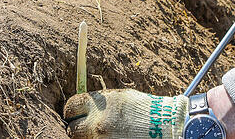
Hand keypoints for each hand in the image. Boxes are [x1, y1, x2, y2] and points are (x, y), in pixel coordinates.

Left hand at [64, 89, 187, 137]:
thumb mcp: (119, 98)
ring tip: (104, 135)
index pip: (70, 107)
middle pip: (72, 129)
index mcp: (98, 104)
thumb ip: (99, 103)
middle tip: (87, 130)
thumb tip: (83, 108)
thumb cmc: (143, 109)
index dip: (72, 112)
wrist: (164, 126)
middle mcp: (96, 122)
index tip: (75, 115)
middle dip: (79, 129)